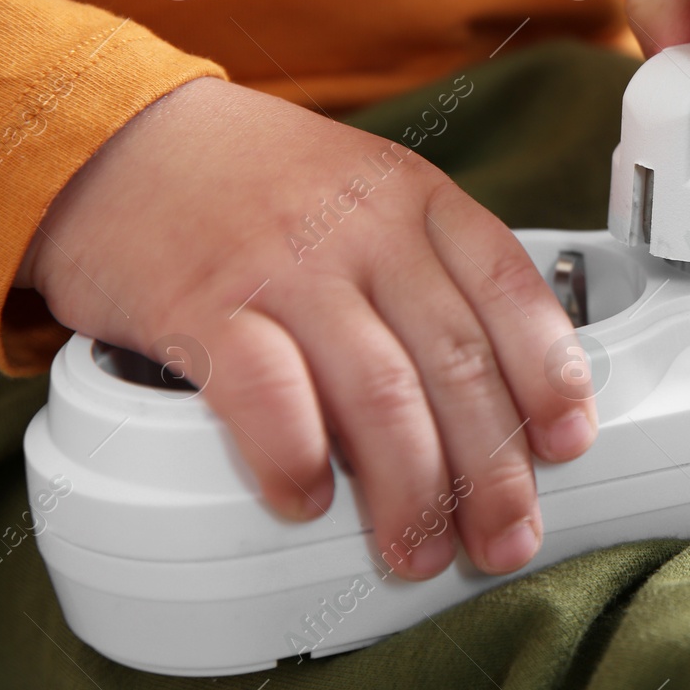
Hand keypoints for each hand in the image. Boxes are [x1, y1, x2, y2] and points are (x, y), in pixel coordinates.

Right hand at [15, 77, 593, 578]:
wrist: (120, 140)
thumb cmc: (258, 182)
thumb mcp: (371, 194)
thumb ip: (433, 271)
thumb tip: (502, 390)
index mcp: (418, 199)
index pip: (510, 290)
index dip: (550, 374)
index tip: (568, 443)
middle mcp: (363, 229)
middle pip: (455, 361)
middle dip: (493, 467)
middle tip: (505, 538)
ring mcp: (285, 265)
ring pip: (379, 393)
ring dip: (410, 490)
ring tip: (419, 550)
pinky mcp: (201, 303)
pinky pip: (267, 395)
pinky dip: (296, 460)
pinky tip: (310, 502)